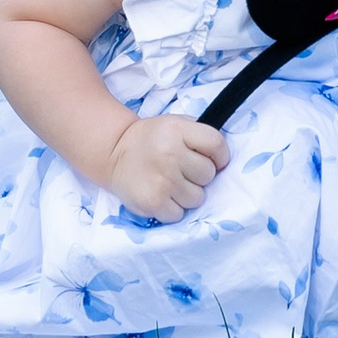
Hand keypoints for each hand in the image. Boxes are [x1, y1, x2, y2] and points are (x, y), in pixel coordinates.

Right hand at [104, 112, 229, 221]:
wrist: (115, 153)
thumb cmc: (153, 139)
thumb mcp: (176, 123)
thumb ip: (199, 134)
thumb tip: (222, 159)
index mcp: (178, 129)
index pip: (217, 145)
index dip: (220, 156)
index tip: (214, 160)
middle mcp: (170, 153)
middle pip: (208, 174)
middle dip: (200, 175)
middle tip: (183, 170)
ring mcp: (162, 180)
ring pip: (197, 198)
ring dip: (188, 194)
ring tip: (172, 182)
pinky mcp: (153, 202)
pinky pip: (180, 214)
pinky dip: (174, 208)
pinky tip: (162, 195)